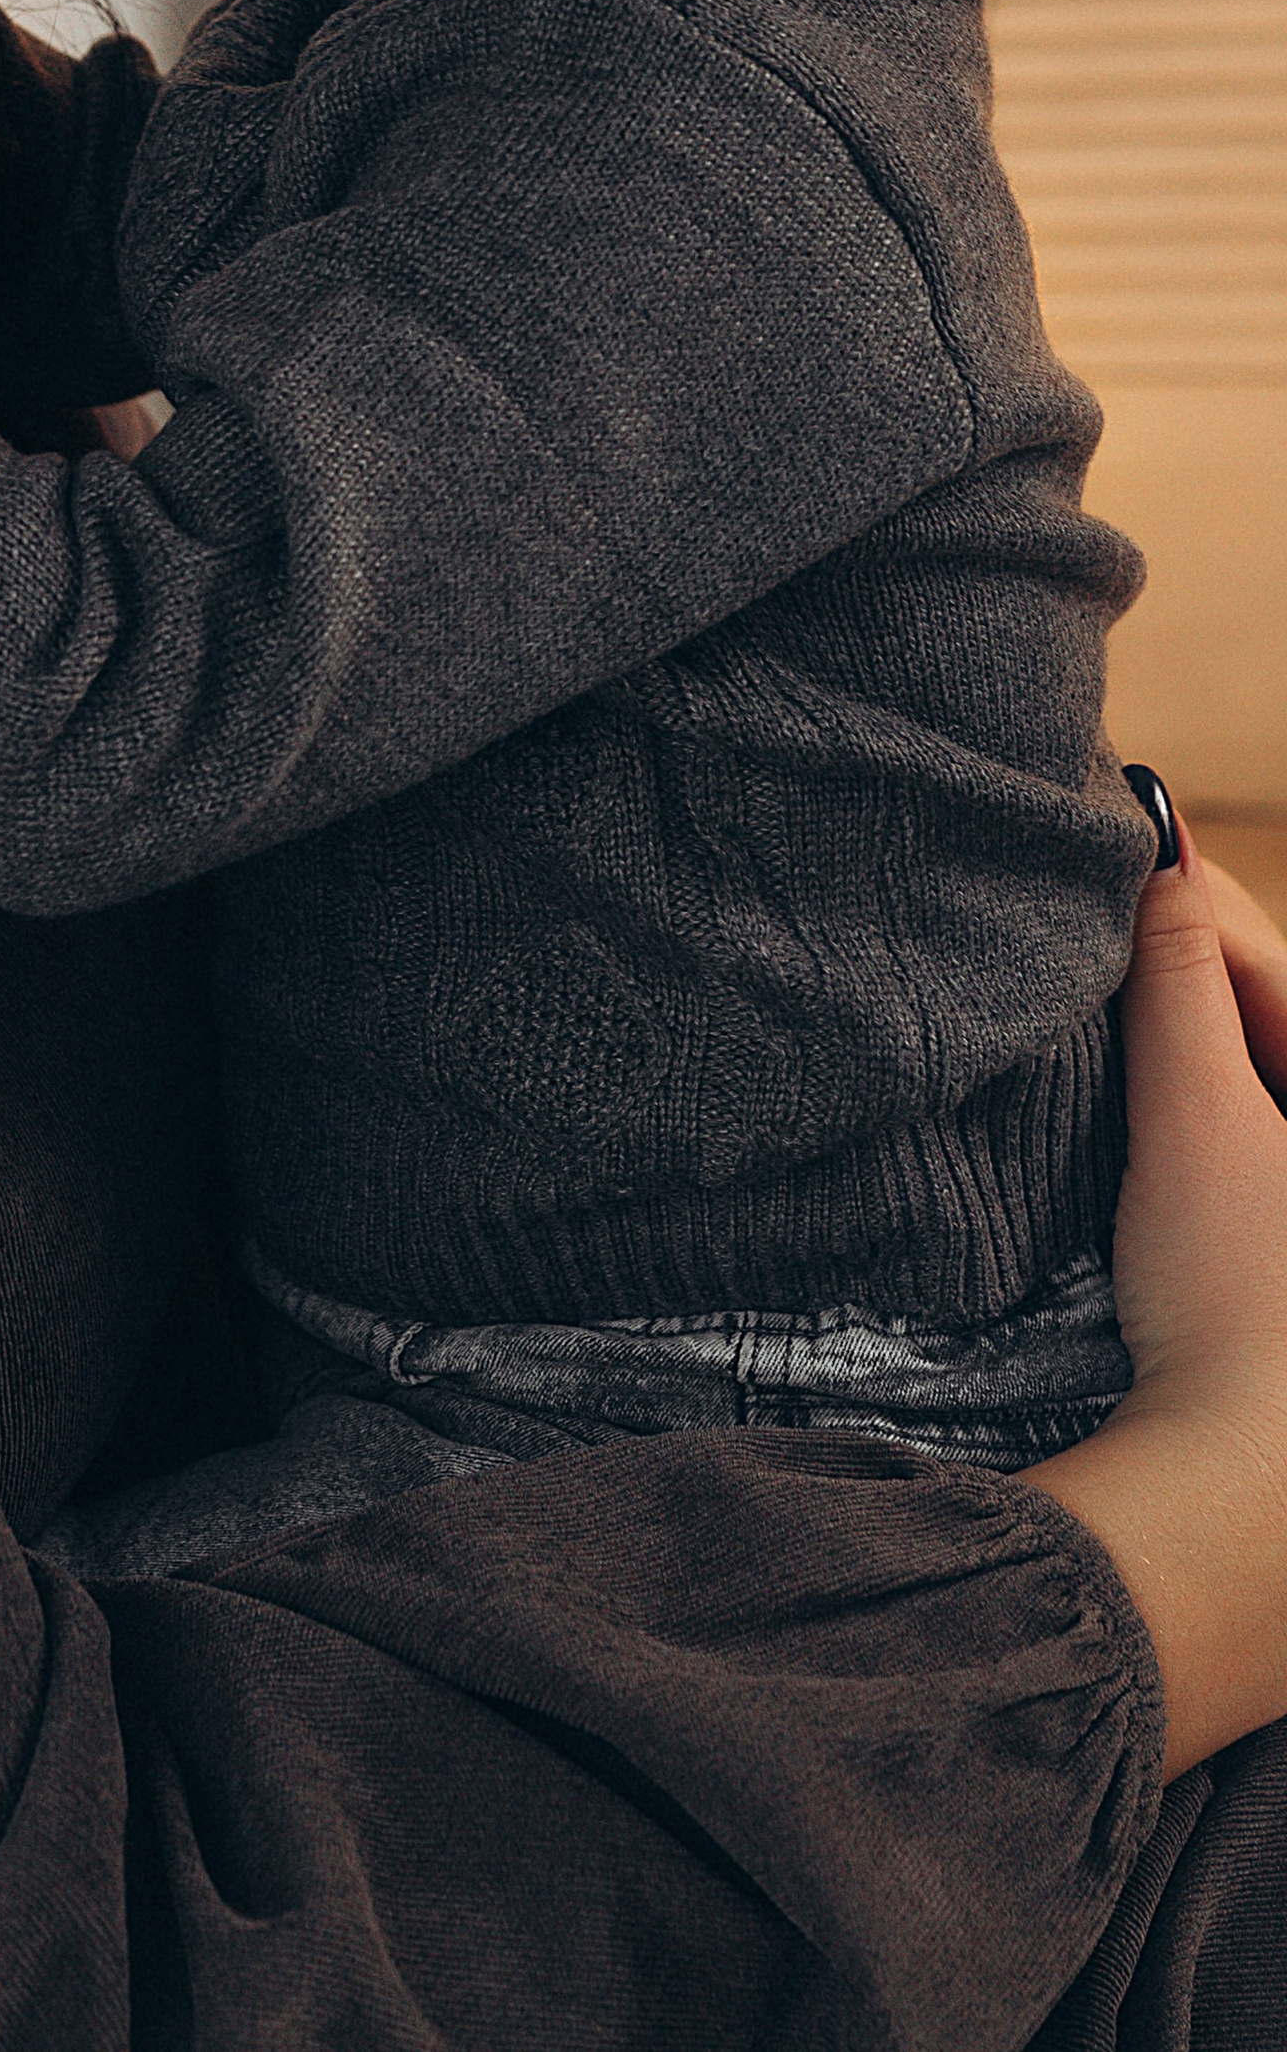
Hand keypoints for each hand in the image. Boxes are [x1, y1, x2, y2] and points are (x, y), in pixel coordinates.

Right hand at [1025, 822, 1286, 1772]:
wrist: (1245, 1514)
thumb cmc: (1241, 1310)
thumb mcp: (1193, 1118)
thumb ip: (1175, 979)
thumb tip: (1156, 861)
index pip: (1279, 970)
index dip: (1189, 906)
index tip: (1114, 854)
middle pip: (1281, 1028)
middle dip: (1194, 971)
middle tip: (1100, 919)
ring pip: (1270, 1090)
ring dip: (1196, 1043)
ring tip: (1112, 1006)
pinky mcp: (1286, 1284)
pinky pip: (1261, 1155)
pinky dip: (1208, 1118)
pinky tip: (1148, 1116)